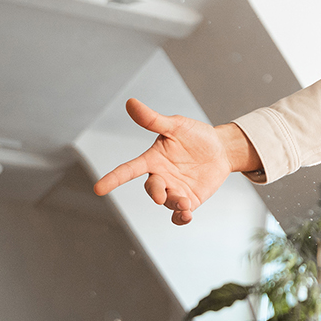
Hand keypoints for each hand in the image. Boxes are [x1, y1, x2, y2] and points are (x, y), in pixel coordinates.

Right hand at [91, 98, 252, 224]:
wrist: (221, 149)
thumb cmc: (195, 135)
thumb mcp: (176, 125)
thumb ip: (153, 120)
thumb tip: (130, 102)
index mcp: (152, 160)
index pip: (128, 170)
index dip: (113, 179)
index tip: (98, 189)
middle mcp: (161, 177)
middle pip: (151, 189)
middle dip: (155, 193)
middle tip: (162, 196)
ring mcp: (174, 190)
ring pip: (167, 203)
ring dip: (174, 204)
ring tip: (185, 203)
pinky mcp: (189, 200)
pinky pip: (179, 215)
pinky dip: (180, 218)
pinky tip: (186, 216)